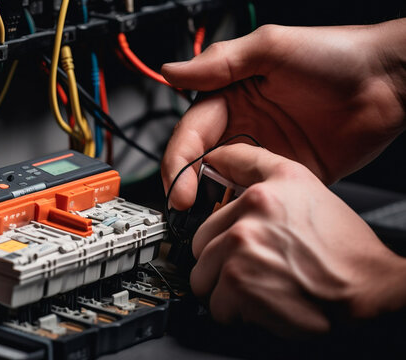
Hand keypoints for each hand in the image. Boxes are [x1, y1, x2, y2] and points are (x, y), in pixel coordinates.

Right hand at [161, 19, 405, 209]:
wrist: (391, 80)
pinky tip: (241, 216)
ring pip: (224, 182)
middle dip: (187, 185)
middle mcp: (243, 126)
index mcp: (230, 97)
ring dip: (213, 201)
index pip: (192, 132)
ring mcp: (265, 152)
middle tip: (184, 208)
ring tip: (209, 219)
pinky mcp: (288, 174)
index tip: (178, 186)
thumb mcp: (271, 48)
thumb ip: (219, 64)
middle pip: (200, 162)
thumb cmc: (336, 54)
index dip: (180, 160)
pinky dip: (245, 206)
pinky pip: (259, 194)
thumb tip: (171, 73)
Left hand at [191, 144, 405, 336]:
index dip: (210, 202)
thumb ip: (258, 170)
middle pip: (200, 241)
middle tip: (251, 265)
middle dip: (219, 259)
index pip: (213, 185)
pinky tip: (261, 302)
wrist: (367, 286)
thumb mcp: (305, 188)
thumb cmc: (342, 247)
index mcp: (264, 192)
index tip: (206, 206)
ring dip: (224, 289)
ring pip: (202, 275)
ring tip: (258, 285)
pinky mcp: (237, 284)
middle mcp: (249, 215)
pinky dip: (234, 313)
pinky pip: (215, 305)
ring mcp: (240, 249)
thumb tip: (218, 160)